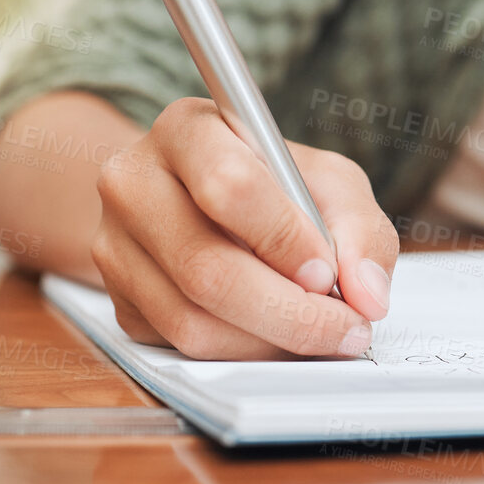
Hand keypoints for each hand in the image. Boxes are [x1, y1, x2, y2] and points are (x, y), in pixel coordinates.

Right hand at [90, 97, 397, 358]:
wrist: (199, 202)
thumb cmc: (273, 185)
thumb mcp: (327, 181)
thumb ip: (360, 229)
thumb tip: (368, 295)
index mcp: (186, 130)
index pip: (229, 186)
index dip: (284, 239)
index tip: (328, 272)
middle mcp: (133, 183)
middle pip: (206, 267)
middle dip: (291, 312)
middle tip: (346, 327)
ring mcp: (115, 246)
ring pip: (192, 320)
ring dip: (271, 342)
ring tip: (321, 333)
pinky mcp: (119, 302)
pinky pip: (181, 347)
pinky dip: (243, 353)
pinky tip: (277, 335)